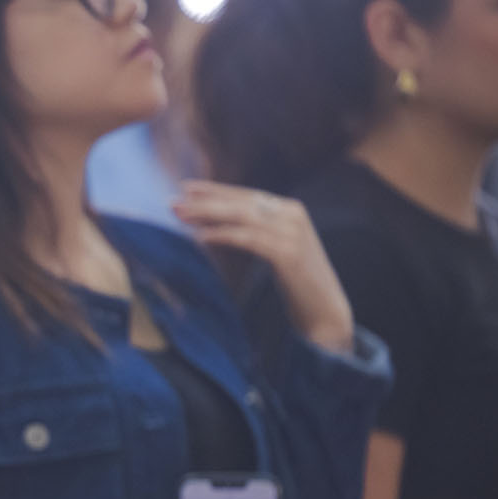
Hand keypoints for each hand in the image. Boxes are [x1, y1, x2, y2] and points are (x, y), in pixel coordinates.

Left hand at [172, 181, 354, 353]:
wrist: (325, 310)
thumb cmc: (295, 281)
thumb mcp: (275, 248)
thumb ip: (254, 230)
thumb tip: (212, 222)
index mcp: (289, 210)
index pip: (246, 195)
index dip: (215, 190)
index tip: (185, 188)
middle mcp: (292, 215)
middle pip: (240, 202)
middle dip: (204, 201)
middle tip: (173, 202)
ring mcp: (293, 233)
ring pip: (242, 216)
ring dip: (207, 215)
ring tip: (180, 217)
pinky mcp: (289, 254)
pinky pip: (248, 239)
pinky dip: (222, 235)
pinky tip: (200, 238)